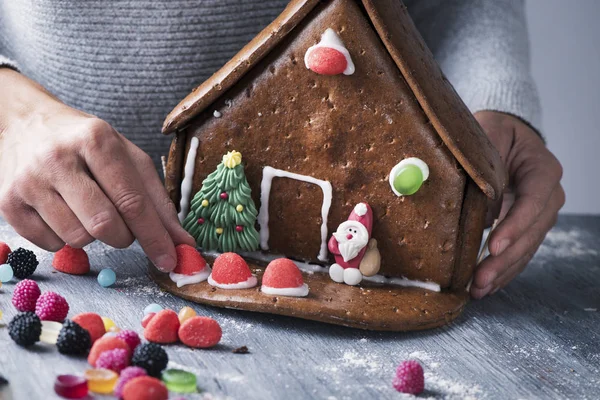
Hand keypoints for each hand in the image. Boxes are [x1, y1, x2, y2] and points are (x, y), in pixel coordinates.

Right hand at [0, 69, 194, 270]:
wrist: (28, 126)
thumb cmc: (88, 146)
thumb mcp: (129, 160)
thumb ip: (158, 201)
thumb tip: (182, 242)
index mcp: (96, 141)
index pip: (132, 201)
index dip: (155, 237)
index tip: (170, 260)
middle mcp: (58, 158)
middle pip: (104, 225)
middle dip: (123, 236)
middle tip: (120, 224)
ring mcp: (29, 181)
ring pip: (77, 239)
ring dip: (93, 237)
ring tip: (86, 209)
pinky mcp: (8, 202)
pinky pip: (50, 245)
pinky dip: (65, 238)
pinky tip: (63, 212)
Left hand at [470, 111, 564, 297]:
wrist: (504, 135)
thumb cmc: (494, 133)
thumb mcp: (488, 136)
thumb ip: (485, 164)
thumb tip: (478, 203)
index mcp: (543, 170)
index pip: (533, 201)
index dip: (515, 226)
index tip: (493, 246)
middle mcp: (548, 195)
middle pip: (531, 232)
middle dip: (505, 259)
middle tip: (479, 279)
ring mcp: (539, 215)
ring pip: (526, 248)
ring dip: (503, 272)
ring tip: (478, 290)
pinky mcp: (526, 228)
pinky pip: (518, 252)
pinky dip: (503, 270)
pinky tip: (487, 286)